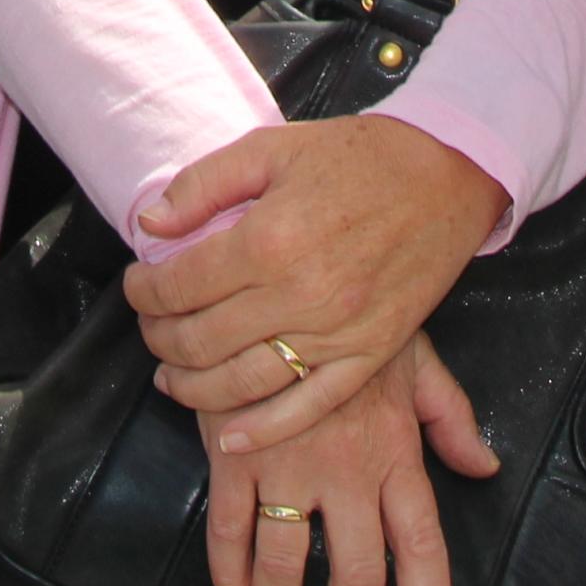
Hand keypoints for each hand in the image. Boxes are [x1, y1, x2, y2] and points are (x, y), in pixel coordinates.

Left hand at [127, 118, 507, 455]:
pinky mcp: (369, 355)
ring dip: (192, 387)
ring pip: (242, 383)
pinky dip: (263, 430)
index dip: (144, 292)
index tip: (138, 286)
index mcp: (268, 240)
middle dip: (159, 338)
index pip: (178, 286)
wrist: (447, 176)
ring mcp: (335, 333)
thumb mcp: (273, 148)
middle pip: (200, 340)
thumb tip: (151, 225)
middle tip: (151, 327)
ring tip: (171, 376)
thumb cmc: (358, 156)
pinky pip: (307, 406)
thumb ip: (204, 184)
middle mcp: (298, 295)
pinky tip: (229, 438)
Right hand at [203, 337, 495, 585]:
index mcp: (395, 453)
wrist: (282, 276)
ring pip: (283, 564)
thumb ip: (451, 418)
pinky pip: (230, 529)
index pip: (421, 549)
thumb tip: (486, 466)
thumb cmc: (352, 316)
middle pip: (353, 575)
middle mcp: (346, 470)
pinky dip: (228, 572)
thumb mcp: (414, 360)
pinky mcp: (235, 451)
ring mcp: (287, 463)